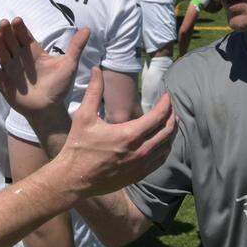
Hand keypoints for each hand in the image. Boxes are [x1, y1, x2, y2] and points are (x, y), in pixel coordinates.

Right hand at [0, 18, 176, 196]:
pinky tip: (164, 142)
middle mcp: (139, 151)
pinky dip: (166, 148)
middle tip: (171, 107)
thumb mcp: (84, 116)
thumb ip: (94, 91)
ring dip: (172, 132)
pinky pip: (160, 160)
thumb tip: (97, 69)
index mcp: (128, 134)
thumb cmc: (78, 147)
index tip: (167, 96)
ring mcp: (140, 165)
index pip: (158, 116)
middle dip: (172, 116)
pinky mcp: (139, 175)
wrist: (74, 178)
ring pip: (167, 146)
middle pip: (167, 131)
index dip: (166, 104)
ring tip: (171, 121)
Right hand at [0, 18, 85, 121]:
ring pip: (1, 53)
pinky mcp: (4, 82)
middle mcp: (20, 58)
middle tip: (4, 23)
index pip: (24, 36)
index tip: (17, 20)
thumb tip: (88, 29)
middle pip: (10, 41)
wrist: (50, 109)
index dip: (19, 28)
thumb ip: (76, 47)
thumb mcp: (69, 65)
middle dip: (6, 32)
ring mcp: (10, 70)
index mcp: (33, 51)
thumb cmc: (59, 87)